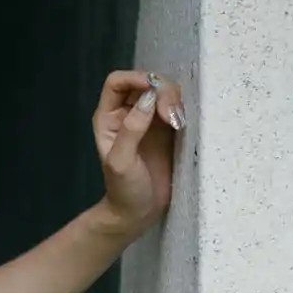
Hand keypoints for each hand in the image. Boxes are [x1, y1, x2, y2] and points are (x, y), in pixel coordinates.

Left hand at [92, 69, 185, 240]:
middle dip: (161, 91)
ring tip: (179, 123)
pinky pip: (177, 106)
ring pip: (164, 91)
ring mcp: (149, 119)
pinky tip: (184, 125)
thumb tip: (148, 98)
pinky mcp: (168, 128)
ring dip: (174, 100)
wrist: (139, 213)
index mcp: (109, 117)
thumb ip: (132, 129)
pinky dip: (183, 109)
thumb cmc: (124, 191)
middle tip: (172, 116)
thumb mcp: (122, 162)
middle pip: (145, 82)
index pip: (118, 81)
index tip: (154, 92)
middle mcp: (127, 113)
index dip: (136, 79)